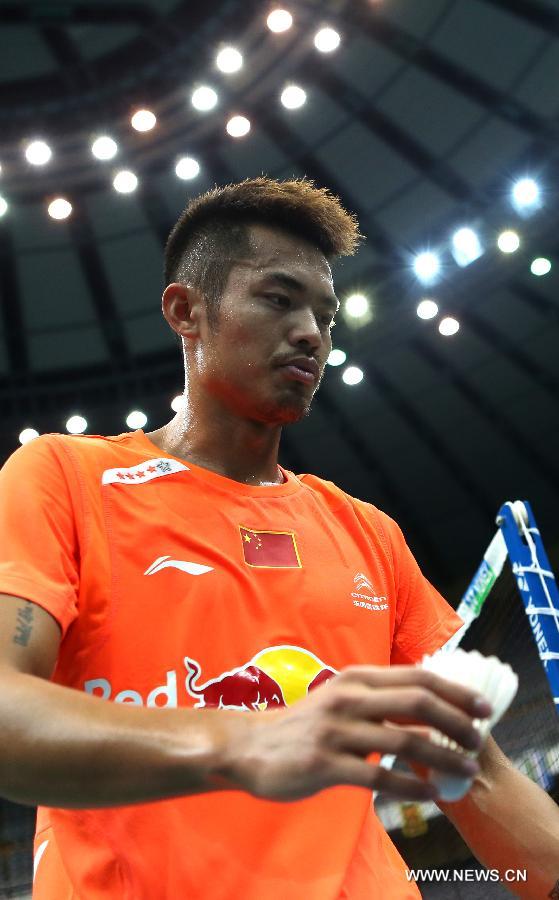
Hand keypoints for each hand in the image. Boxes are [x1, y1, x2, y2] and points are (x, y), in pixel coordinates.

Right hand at [223, 665, 490, 801]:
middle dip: (457, 722)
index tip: (484, 708)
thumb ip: (379, 699)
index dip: (456, 691)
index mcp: (357, 678)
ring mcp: (337, 731)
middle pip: (418, 703)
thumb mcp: (342, 698)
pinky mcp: (325, 765)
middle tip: (478, 740)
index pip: (418, 677)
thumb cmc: (304, 724)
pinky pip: (378, 777)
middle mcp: (350, 698)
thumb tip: (429, 707)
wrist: (250, 746)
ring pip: (404, 741)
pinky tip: (429, 795)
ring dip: (442, 758)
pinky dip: (410, 787)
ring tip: (465, 771)